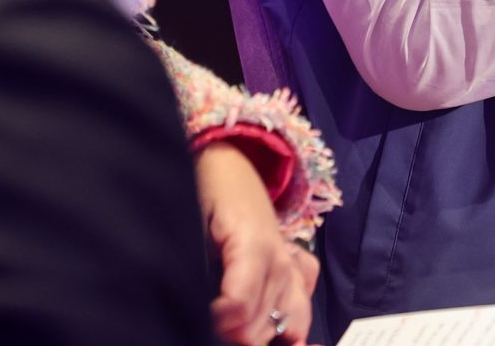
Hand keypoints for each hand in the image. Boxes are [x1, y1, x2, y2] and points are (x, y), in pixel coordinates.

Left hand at [196, 143, 314, 345]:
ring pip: (287, 325)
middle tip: (211, 317)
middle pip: (260, 326)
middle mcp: (280, 261)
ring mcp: (294, 267)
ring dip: (257, 332)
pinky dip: (288, 323)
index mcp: (253, 246)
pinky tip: (269, 320)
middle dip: (232, 331)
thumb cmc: (207, 194)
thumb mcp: (192, 226)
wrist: (231, 165)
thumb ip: (194, 266)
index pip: (238, 308)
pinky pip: (303, 310)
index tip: (198, 315)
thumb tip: (190, 305)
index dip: (215, 322)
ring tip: (234, 322)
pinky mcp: (300, 269)